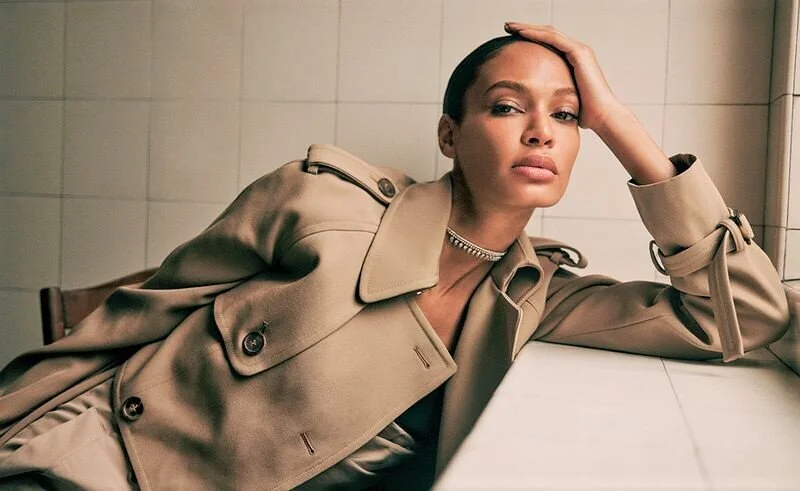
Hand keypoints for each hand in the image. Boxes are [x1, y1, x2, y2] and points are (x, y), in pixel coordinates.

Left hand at [504, 23, 674, 183]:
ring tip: (510, 26)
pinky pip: (553, 38)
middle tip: (507, 26)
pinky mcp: (579, 53)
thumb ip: (553, 96)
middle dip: (526, 28)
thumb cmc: (585, 114)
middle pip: (547, 33)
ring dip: (528, 28)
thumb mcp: (563, 101)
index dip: (530, 38)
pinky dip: (537, 34)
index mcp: (574, 60)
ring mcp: (579, 50)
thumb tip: (539, 104)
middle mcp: (577, 51)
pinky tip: (521, 33)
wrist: (601, 117)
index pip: (548, 43)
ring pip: (549, 32)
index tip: (511, 38)